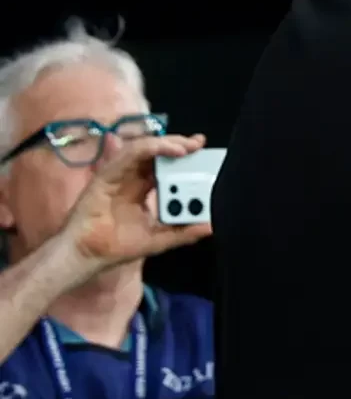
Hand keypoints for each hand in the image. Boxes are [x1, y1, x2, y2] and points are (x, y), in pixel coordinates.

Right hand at [60, 134, 212, 269]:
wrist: (89, 255)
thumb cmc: (118, 246)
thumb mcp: (160, 238)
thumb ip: (185, 231)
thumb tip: (212, 225)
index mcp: (144, 189)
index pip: (167, 166)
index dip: (184, 157)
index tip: (203, 150)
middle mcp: (132, 178)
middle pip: (158, 153)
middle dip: (179, 144)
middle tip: (199, 143)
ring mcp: (119, 174)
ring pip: (145, 149)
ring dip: (168, 143)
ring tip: (188, 146)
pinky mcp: (107, 174)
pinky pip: (130, 154)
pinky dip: (151, 148)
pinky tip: (170, 151)